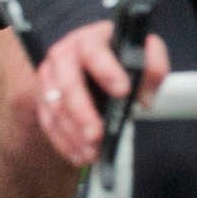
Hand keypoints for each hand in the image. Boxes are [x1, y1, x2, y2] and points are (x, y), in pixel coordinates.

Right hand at [29, 18, 159, 168]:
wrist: (98, 63)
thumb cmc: (122, 58)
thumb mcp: (143, 55)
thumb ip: (153, 68)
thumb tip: (143, 98)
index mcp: (87, 41)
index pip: (93, 52)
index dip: (106, 71)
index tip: (123, 92)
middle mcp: (62, 56)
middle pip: (67, 83)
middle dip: (81, 111)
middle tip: (96, 135)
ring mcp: (49, 78)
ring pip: (55, 106)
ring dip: (72, 133)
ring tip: (92, 153)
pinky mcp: (44, 99)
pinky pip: (48, 122)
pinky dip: (63, 142)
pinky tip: (79, 156)